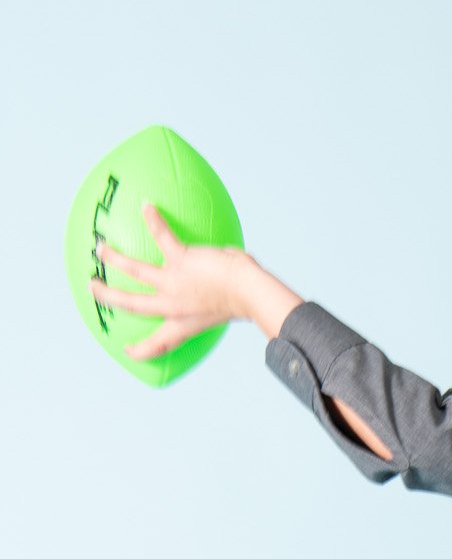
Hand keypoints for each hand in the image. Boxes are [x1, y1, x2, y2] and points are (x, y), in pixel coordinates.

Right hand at [88, 202, 252, 358]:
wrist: (251, 293)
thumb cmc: (247, 298)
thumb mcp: (229, 306)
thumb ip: (219, 292)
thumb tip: (231, 265)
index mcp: (184, 324)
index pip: (160, 344)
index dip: (142, 350)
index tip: (129, 351)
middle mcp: (174, 306)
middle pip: (132, 304)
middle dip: (108, 297)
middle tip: (92, 288)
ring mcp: (174, 284)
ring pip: (135, 270)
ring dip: (115, 258)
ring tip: (100, 247)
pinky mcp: (181, 262)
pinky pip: (161, 238)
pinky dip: (154, 221)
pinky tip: (147, 207)